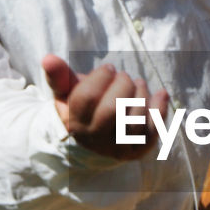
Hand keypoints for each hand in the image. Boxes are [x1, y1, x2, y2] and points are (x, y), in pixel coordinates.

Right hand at [42, 55, 168, 159]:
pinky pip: (154, 132)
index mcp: (75, 122)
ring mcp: (118, 148)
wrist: (94, 142)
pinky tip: (160, 94)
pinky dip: (161, 110)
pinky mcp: (138, 151)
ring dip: (142, 94)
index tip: (108, 68)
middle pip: (113, 110)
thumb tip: (48, 58)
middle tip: (124, 77)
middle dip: (123, 85)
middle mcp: (96, 139)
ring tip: (138, 84)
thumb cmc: (81, 108)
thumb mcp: (66, 92)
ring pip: (135, 120)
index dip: (100, 77)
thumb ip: (58, 76)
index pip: (87, 98)